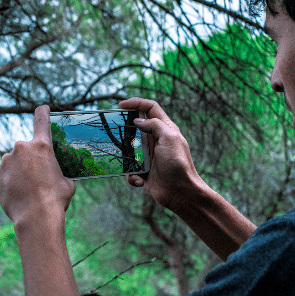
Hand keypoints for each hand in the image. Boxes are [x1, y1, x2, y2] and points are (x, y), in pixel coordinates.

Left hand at [0, 105, 75, 226]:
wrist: (36, 217)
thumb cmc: (56, 198)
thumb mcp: (67, 182)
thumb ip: (60, 172)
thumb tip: (57, 177)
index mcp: (42, 146)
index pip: (42, 120)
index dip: (43, 112)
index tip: (43, 107)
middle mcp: (22, 148)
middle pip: (27, 147)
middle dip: (32, 157)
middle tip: (39, 174)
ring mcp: (6, 161)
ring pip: (14, 161)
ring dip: (21, 169)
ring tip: (30, 187)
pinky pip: (5, 173)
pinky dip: (11, 179)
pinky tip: (19, 192)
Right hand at [119, 97, 202, 211]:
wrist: (181, 193)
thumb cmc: (178, 164)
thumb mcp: (170, 138)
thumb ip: (155, 125)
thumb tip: (138, 120)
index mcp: (165, 129)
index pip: (150, 108)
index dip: (136, 102)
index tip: (121, 105)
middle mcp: (156, 140)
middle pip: (136, 126)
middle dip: (124, 128)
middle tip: (113, 129)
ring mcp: (149, 156)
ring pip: (129, 149)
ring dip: (125, 155)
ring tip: (125, 160)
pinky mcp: (144, 171)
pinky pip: (130, 169)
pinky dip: (132, 175)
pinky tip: (140, 180)